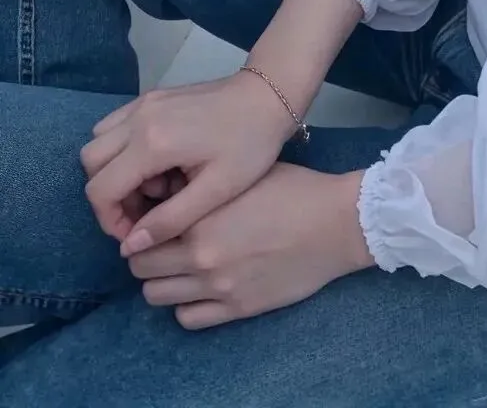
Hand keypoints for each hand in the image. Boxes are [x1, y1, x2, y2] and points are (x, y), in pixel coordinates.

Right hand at [81, 74, 294, 251]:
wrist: (268, 96)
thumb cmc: (249, 145)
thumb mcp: (216, 191)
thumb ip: (170, 220)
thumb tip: (130, 247)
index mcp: (152, 142)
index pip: (100, 190)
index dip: (110, 221)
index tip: (140, 234)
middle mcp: (139, 118)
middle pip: (91, 164)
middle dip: (109, 197)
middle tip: (146, 213)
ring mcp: (143, 103)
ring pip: (99, 143)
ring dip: (115, 172)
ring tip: (156, 189)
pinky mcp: (151, 97)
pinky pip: (116, 126)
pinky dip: (123, 152)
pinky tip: (159, 165)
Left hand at [125, 163, 370, 327]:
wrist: (335, 223)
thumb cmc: (292, 189)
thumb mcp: (240, 176)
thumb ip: (201, 191)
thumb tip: (167, 194)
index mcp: (200, 217)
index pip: (143, 232)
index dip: (144, 227)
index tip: (152, 223)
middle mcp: (200, 255)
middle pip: (142, 267)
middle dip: (146, 255)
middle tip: (161, 245)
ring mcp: (217, 286)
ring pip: (156, 296)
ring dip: (161, 281)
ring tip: (178, 268)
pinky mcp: (236, 309)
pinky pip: (187, 319)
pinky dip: (185, 305)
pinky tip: (199, 289)